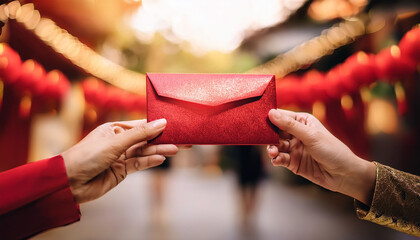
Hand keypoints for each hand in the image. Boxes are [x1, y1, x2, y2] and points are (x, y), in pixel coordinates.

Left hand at [61, 119, 177, 202]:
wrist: (69, 182)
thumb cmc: (87, 156)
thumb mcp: (115, 142)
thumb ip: (140, 134)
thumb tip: (161, 123)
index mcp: (115, 129)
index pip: (141, 125)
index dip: (158, 125)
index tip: (175, 125)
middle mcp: (119, 142)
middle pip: (146, 139)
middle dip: (163, 139)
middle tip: (183, 140)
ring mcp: (121, 157)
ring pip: (144, 152)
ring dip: (159, 150)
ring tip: (176, 149)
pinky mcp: (121, 171)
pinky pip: (139, 164)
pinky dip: (150, 161)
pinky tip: (161, 158)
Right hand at [267, 109, 375, 204]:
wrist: (343, 174)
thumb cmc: (332, 150)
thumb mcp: (310, 135)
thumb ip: (289, 125)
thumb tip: (271, 113)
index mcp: (302, 121)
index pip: (281, 116)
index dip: (270, 117)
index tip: (258, 120)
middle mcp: (296, 133)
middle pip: (275, 132)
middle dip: (268, 136)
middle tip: (263, 139)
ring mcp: (294, 148)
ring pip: (276, 146)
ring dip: (272, 149)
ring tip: (272, 152)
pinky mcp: (292, 162)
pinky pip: (279, 158)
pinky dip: (276, 159)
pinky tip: (276, 160)